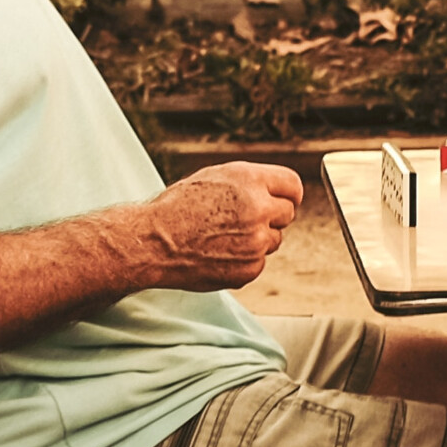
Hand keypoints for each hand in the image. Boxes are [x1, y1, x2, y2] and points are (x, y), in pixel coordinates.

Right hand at [141, 161, 298, 289]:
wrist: (154, 243)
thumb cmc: (177, 208)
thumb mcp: (214, 178)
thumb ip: (249, 182)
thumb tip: (276, 191)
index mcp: (249, 180)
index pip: (293, 185)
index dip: (287, 194)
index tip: (283, 200)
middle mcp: (258, 209)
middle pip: (287, 213)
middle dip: (271, 217)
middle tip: (243, 220)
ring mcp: (256, 241)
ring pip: (274, 240)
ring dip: (257, 239)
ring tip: (223, 237)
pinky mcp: (250, 268)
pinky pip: (259, 262)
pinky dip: (244, 260)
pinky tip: (219, 253)